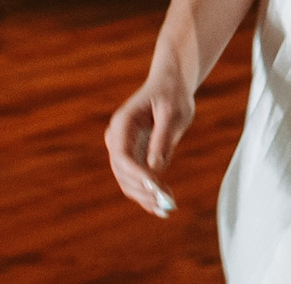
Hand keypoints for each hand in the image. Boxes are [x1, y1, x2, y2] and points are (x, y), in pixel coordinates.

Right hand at [105, 69, 195, 217]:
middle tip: (166, 204)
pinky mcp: (133, 155)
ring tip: (168, 208)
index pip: (122, 157)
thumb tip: (155, 168)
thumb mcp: (172, 112)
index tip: (156, 189)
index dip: (137, 175)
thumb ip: (162, 138)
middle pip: (123, 173)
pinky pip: (136, 178)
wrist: (172, 84)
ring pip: (128, 180)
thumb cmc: (173, 94)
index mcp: (122, 123)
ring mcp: (123, 148)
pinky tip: (163, 204)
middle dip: (143, 190)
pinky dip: (148, 192)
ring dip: (146, 196)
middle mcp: (117, 138)